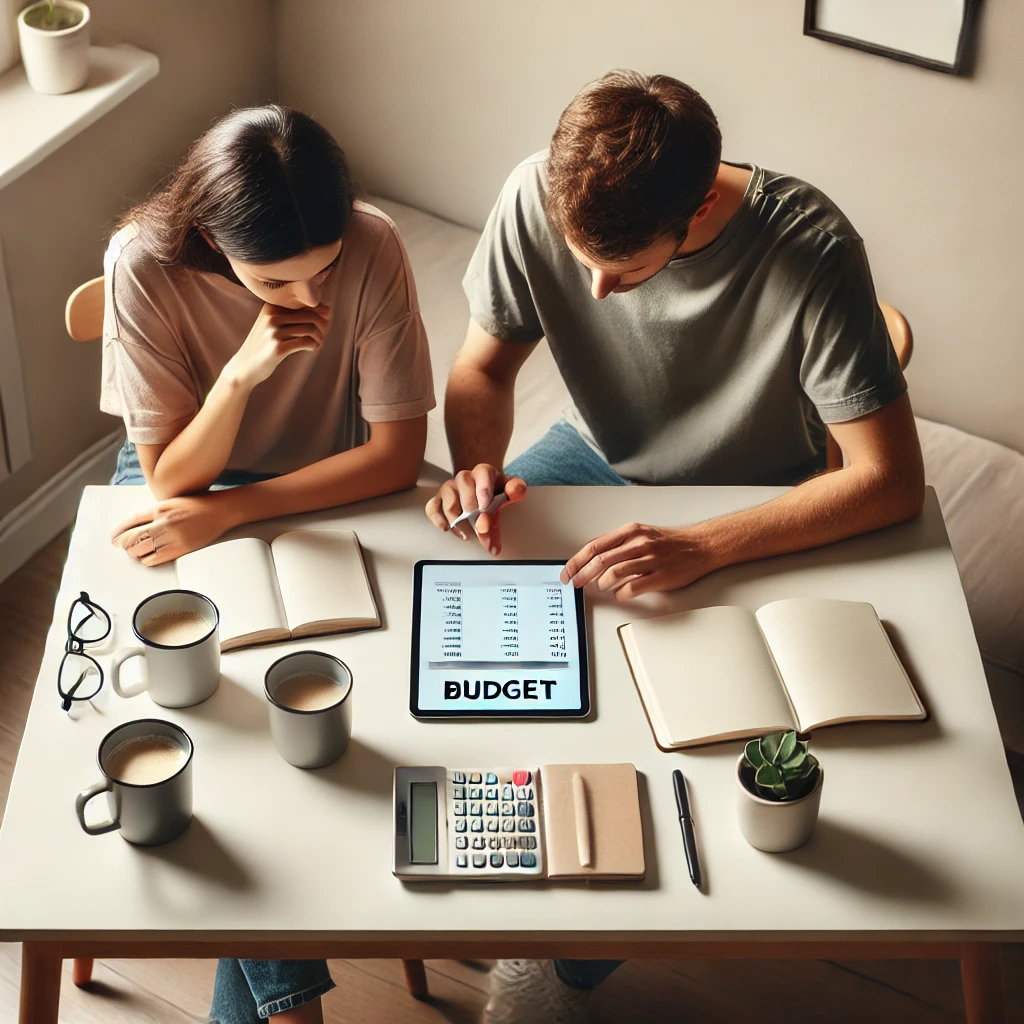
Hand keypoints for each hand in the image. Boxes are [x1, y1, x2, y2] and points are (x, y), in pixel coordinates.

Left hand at [111, 495, 234, 565]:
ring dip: (134, 552)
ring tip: (136, 551)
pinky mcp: (180, 549)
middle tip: (123, 545)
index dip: (119, 531)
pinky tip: (149, 556)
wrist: (220, 511)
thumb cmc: (198, 505)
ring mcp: (172, 536)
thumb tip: (135, 527)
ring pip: (140, 551)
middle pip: (132, 538)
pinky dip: (147, 560)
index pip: (130, 522)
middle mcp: (164, 522)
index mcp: (159, 508)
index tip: (115, 536)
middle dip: (124, 543)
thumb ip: (153, 513)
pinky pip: (154, 559)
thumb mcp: (171, 502)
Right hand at [224, 302, 329, 390]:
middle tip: (322, 335)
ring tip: (317, 343)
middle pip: (311, 315)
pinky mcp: (278, 348)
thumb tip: (327, 310)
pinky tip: (311, 348)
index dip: (319, 312)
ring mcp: (274, 332)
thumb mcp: (273, 324)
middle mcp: (272, 316)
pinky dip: (313, 345)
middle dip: (322, 326)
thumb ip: (294, 315)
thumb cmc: (263, 344)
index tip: (322, 322)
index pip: (304, 303)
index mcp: (271, 306)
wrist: (244, 366)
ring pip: (310, 329)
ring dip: (319, 337)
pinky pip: (306, 342)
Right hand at [424, 464, 526, 554]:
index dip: (484, 489)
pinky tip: (448, 528)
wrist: (481, 489)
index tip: (486, 505)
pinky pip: (432, 507)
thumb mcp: (509, 490)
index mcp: (483, 472)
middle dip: (472, 510)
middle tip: (480, 527)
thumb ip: (515, 490)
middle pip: (464, 488)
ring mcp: (449, 488)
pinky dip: (438, 520)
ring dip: (458, 520)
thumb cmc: (495, 492)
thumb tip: (516, 491)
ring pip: (448, 501)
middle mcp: (464, 477)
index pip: (482, 473)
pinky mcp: (439, 499)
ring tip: (468, 534)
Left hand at [560, 522, 717, 598]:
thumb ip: (618, 544)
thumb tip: (592, 559)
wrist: (700, 546)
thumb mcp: (641, 534)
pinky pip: (632, 588)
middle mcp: (639, 543)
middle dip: (582, 574)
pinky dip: (621, 594)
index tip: (567, 571)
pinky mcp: (660, 576)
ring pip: (614, 573)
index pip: (594, 546)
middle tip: (575, 584)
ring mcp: (650, 559)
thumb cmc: (669, 542)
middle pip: (600, 560)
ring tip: (602, 587)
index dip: (577, 561)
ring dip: (602, 584)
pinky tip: (621, 594)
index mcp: (630, 531)